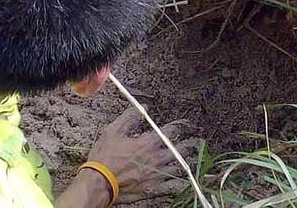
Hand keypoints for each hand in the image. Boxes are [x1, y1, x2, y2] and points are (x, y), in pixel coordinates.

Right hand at [85, 109, 199, 203]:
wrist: (98, 183)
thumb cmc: (104, 157)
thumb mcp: (113, 131)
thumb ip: (130, 117)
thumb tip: (143, 108)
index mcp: (148, 143)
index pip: (173, 131)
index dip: (183, 125)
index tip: (189, 125)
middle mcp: (156, 158)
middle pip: (181, 150)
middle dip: (191, 144)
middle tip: (198, 141)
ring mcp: (156, 175)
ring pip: (180, 167)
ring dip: (188, 161)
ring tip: (195, 158)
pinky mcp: (153, 188)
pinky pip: (172, 187)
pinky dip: (181, 183)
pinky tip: (186, 181)